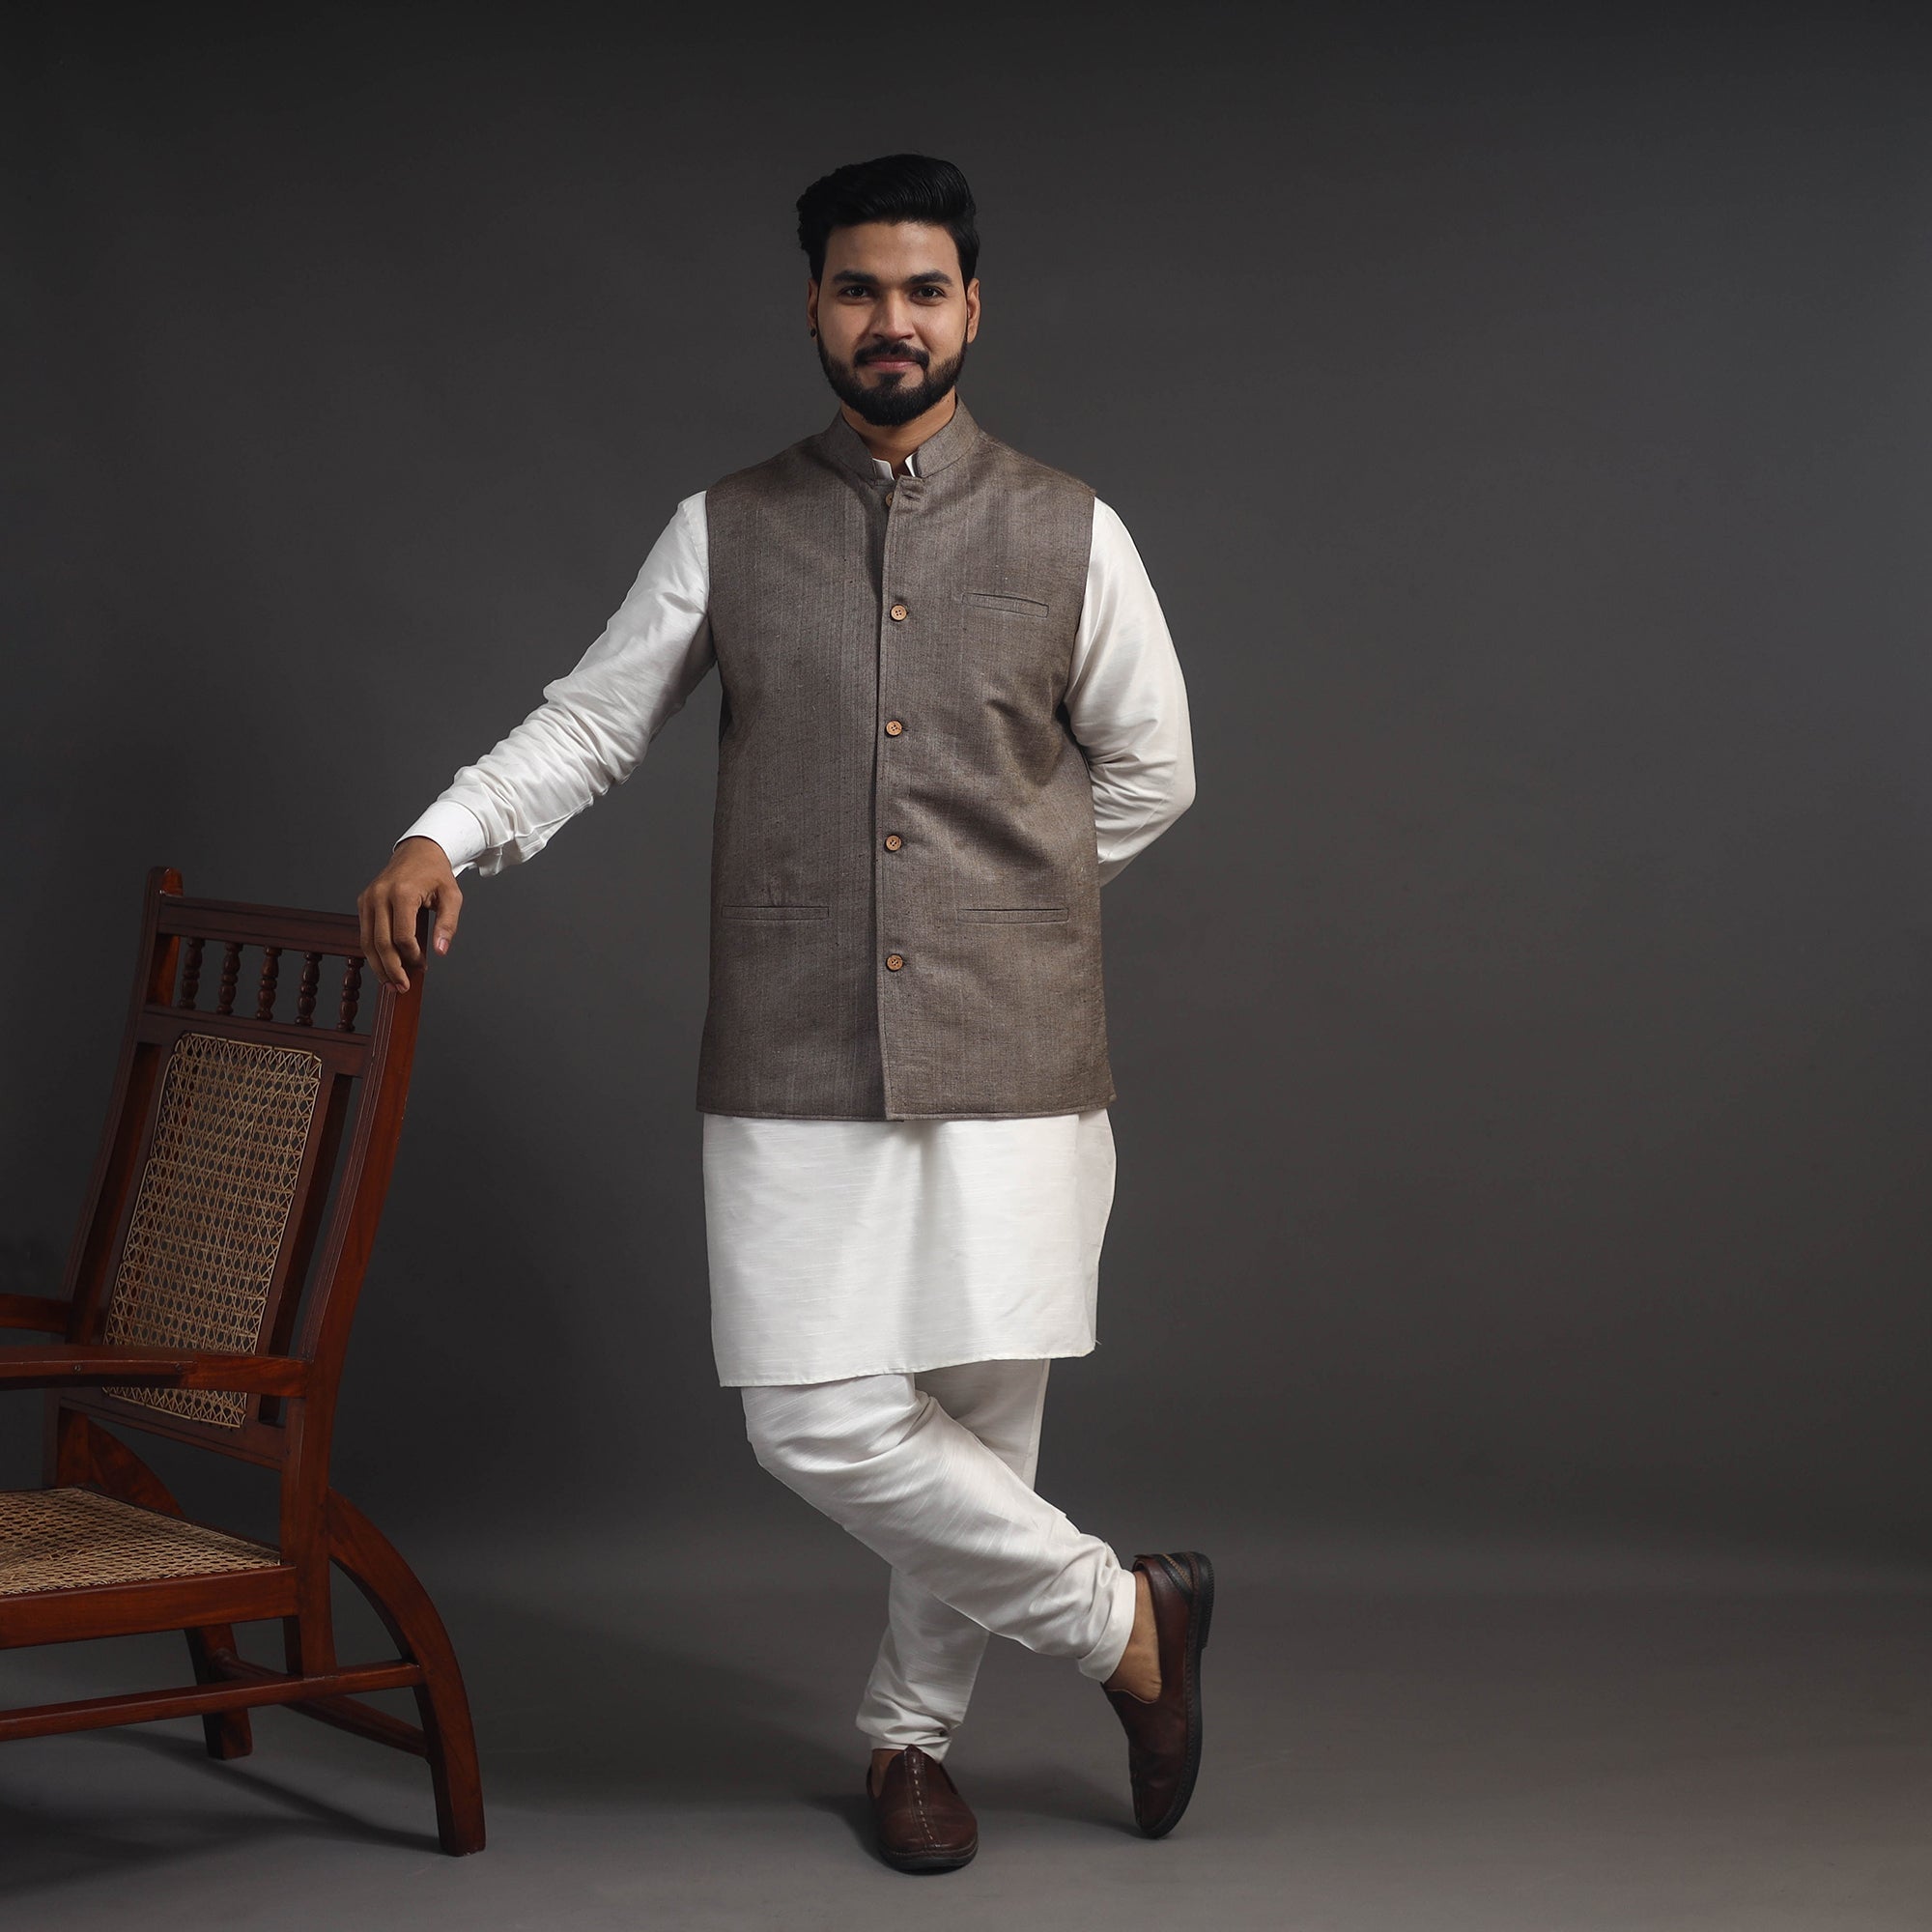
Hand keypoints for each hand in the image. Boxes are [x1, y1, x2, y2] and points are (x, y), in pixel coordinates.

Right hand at [357, 837, 462, 991]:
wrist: (417, 852)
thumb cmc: (436, 874)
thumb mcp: (452, 896)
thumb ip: (448, 924)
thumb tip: (441, 951)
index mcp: (401, 893)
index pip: (402, 936)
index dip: (412, 956)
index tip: (424, 965)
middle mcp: (379, 895)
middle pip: (380, 943)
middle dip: (391, 969)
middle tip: (403, 987)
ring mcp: (367, 899)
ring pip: (367, 942)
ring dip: (378, 966)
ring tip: (391, 984)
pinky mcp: (363, 902)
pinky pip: (365, 933)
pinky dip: (373, 952)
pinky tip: (384, 966)